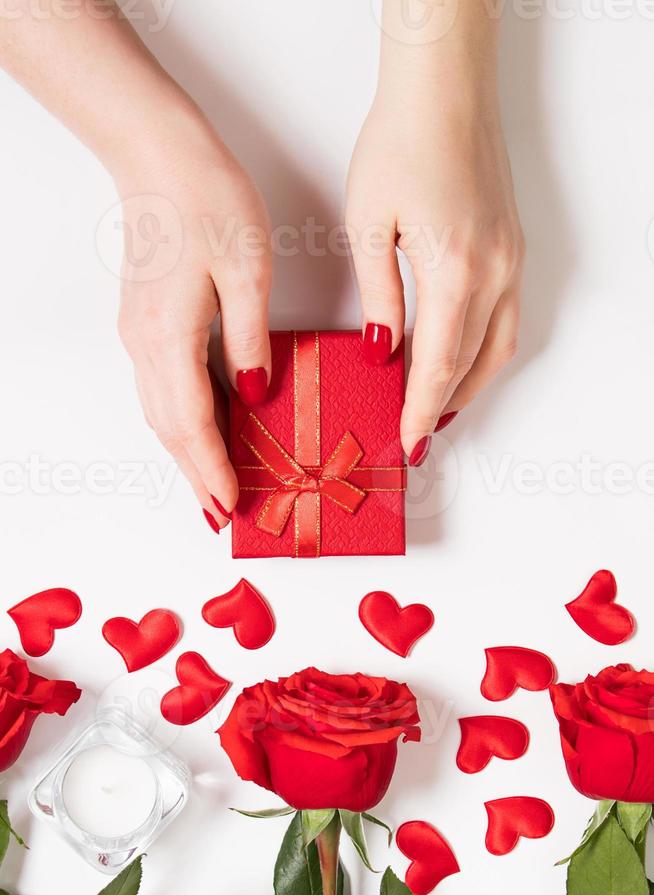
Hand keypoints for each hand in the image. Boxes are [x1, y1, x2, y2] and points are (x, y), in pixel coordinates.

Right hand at [0, 4, 271, 532]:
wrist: (158, 155)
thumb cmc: (206, 200)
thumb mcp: (247, 272)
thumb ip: (251, 342)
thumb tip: (253, 396)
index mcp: (171, 337)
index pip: (193, 424)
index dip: (213, 469)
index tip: (233, 504)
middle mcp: (145, 344)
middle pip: (170, 429)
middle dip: (196, 476)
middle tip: (221, 515)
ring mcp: (139, 333)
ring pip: (161, 412)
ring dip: (185, 453)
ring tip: (212, 486)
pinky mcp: (144, 321)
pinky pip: (162, 388)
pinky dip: (181, 420)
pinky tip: (202, 429)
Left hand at [347, 0, 523, 464]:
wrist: (445, 90)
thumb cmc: (400, 143)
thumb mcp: (368, 224)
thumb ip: (378, 296)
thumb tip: (382, 350)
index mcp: (453, 270)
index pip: (437, 364)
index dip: (420, 410)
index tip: (407, 442)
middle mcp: (492, 272)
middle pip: (471, 364)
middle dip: (441, 407)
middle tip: (416, 437)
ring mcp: (510, 260)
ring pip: (498, 348)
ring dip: (468, 386)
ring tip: (437, 410)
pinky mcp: (512, 248)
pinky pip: (507, 319)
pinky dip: (484, 352)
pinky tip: (461, 360)